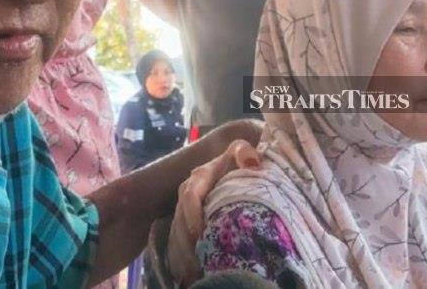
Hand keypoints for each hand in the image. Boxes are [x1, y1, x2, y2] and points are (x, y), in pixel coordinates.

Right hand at [167, 130, 261, 286]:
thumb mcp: (242, 151)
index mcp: (200, 176)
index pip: (190, 195)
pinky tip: (188, 276)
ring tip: (194, 275)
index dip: (192, 216)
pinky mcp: (186, 222)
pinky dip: (180, 259)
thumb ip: (245, 152)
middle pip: (179, 219)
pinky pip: (176, 241)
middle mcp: (188, 192)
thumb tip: (251, 162)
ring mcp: (185, 209)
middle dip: (186, 244)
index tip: (201, 236)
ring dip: (182, 255)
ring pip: (175, 233)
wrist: (236, 162)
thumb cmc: (240, 159)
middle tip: (198, 265)